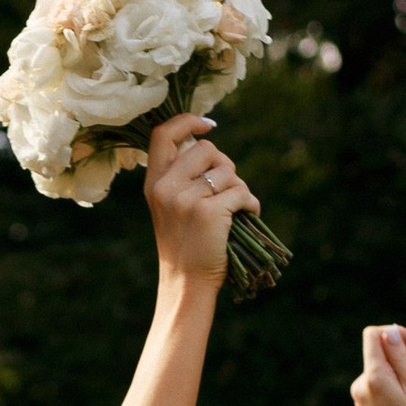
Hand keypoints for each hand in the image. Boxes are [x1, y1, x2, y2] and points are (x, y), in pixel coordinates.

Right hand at [145, 113, 259, 282]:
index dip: (188, 121)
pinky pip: (242, 192)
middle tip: (226, 190)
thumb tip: (208, 144)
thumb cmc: (185, 245)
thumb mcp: (169, 207)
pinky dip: (250, 204)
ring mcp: (186, 199)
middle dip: (225, 166)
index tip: (209, 125)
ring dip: (239, 188)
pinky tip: (246, 217)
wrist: (186, 283)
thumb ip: (181, 177)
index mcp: (154, 183)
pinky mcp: (208, 212)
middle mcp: (166, 188)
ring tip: (234, 211)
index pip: (163, 134)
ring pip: (228, 171)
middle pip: (207, 150)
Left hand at [350, 323, 405, 405]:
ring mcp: (361, 397)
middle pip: (385, 356)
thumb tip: (390, 332)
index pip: (374, 335)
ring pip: (388, 373)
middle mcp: (361, 384)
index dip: (397, 333)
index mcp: (372, 376)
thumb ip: (400, 356)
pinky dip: (403, 390)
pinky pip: (384, 387)